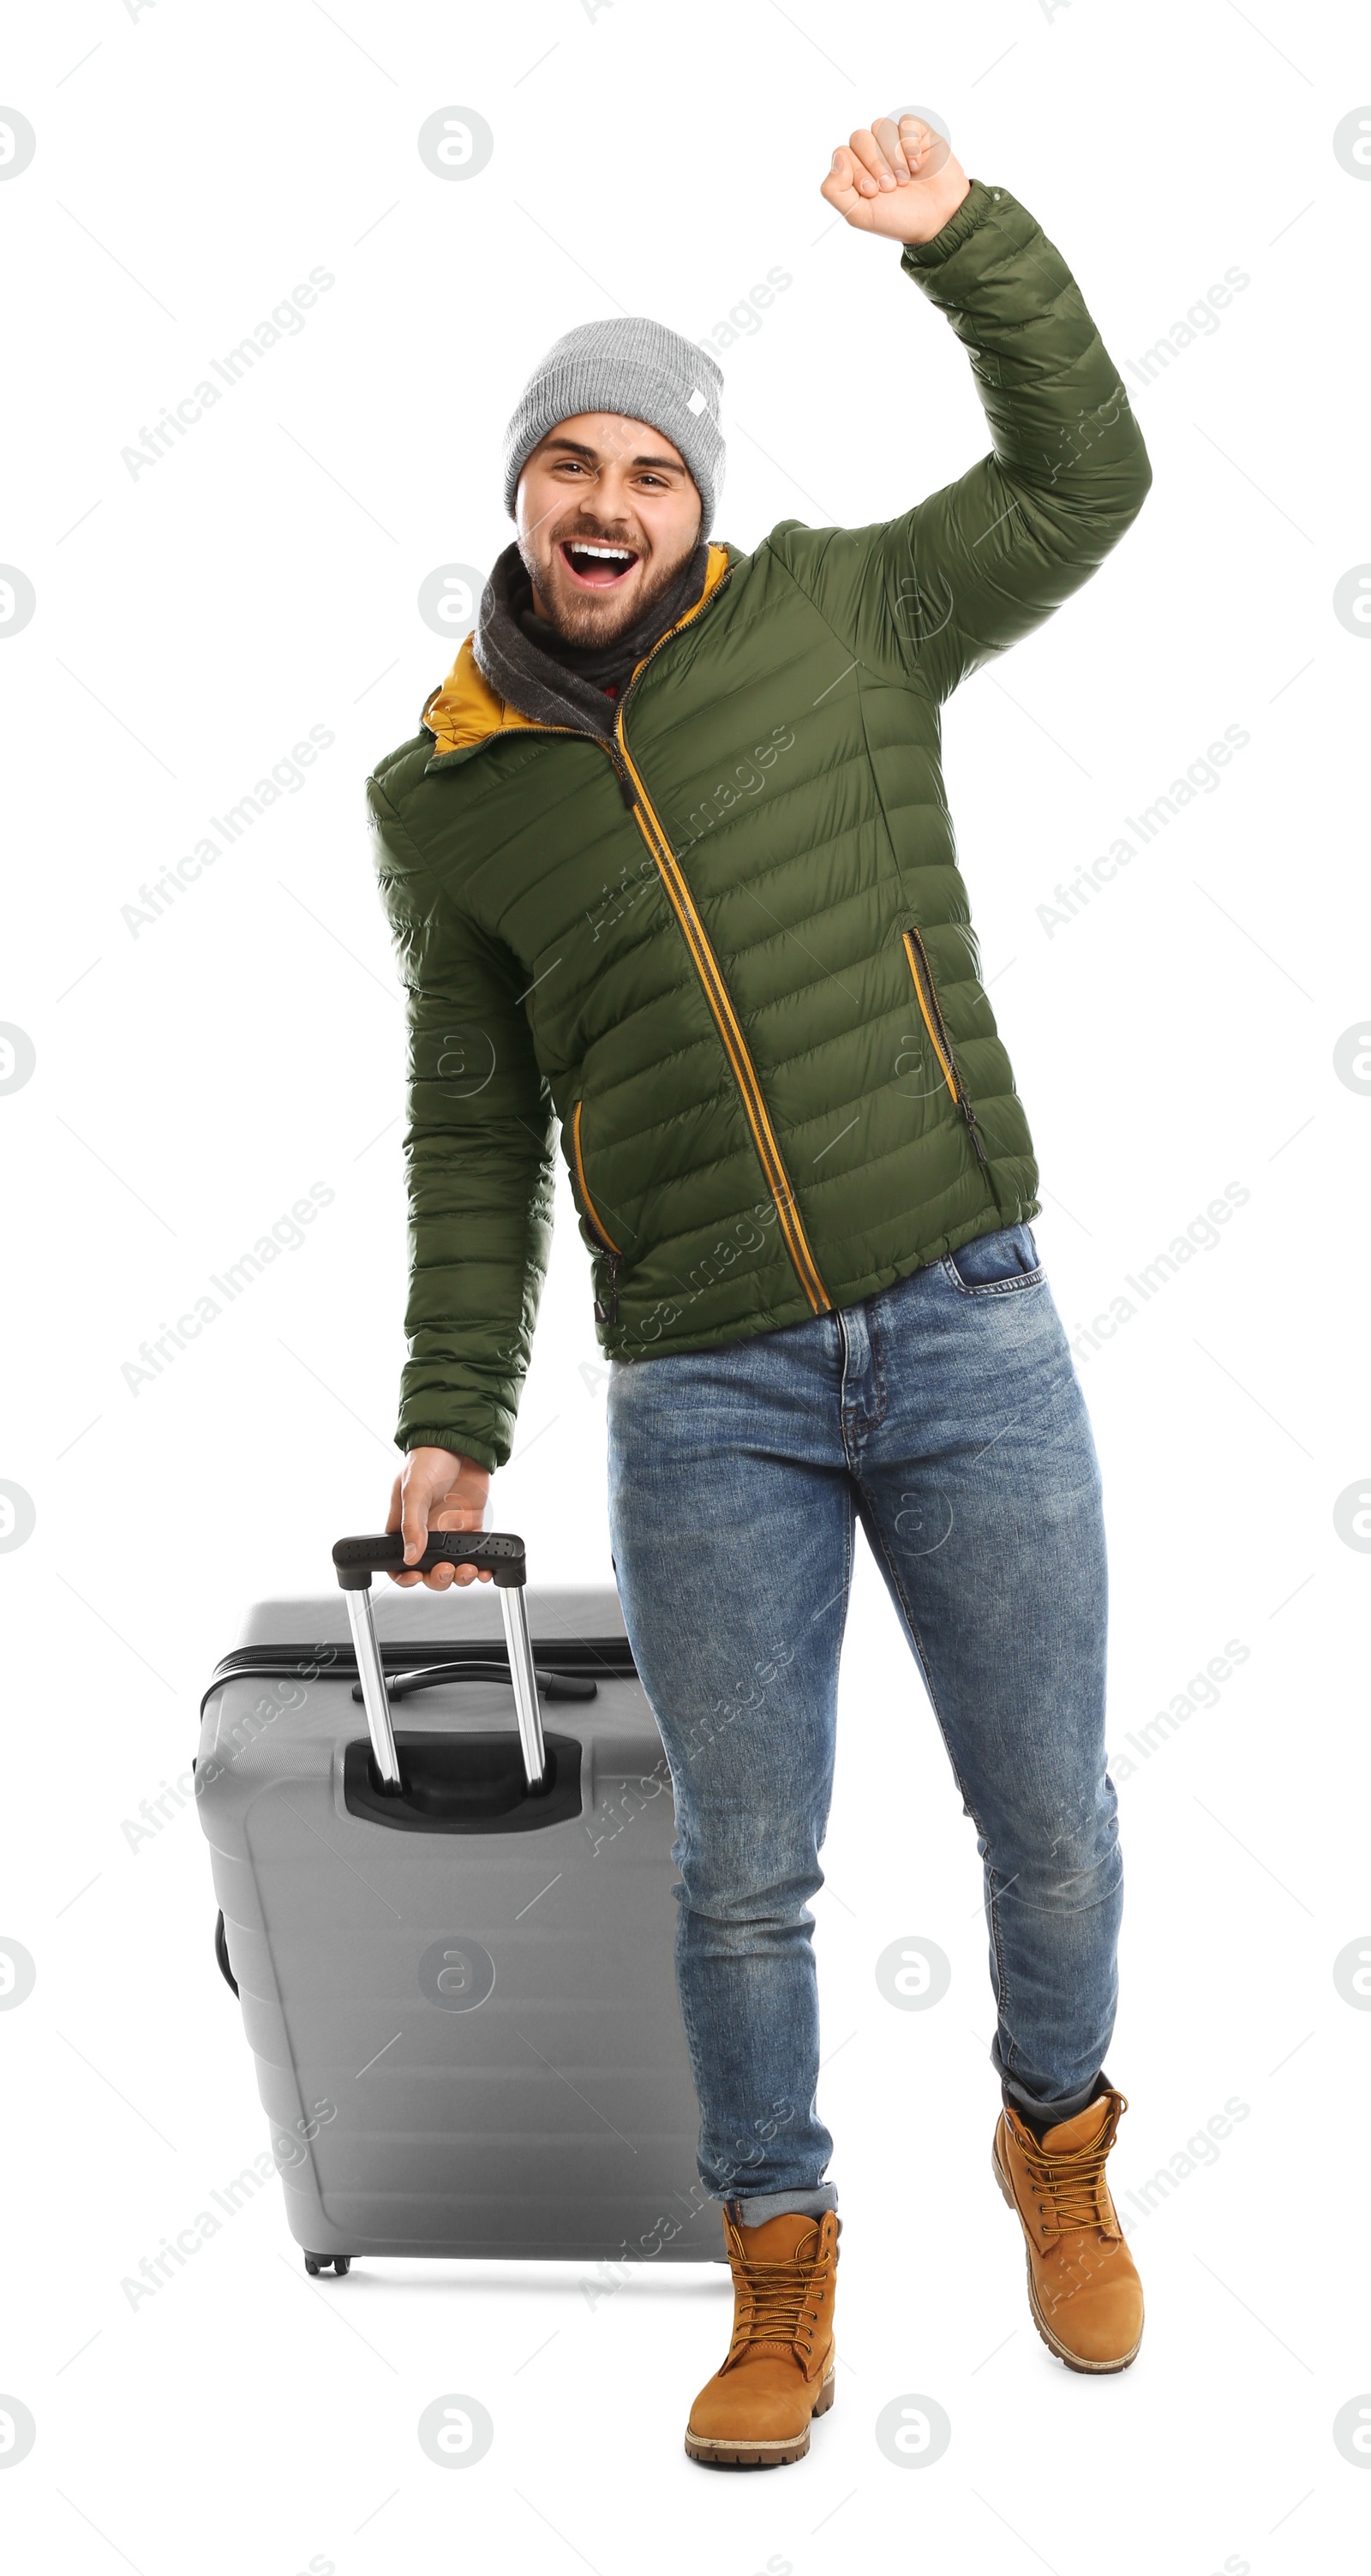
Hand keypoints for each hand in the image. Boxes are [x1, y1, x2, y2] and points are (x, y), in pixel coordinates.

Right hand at [385, 1446, 492, 1588]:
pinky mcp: (472, 1527)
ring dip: (460, 1576)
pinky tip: (485, 1569)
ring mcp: (450, 1531)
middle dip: (437, 1578)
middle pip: (428, 1570)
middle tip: (445, 1570)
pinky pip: (476, 1554)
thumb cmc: (428, 1458)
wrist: (461, 1441)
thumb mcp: (413, 1489)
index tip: (415, 1577)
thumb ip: (412, 1525)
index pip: (398, 1561)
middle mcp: (426, 1532)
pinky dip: (482, 1566)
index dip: (404, 1575)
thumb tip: (410, 1557)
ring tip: (467, 1571)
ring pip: (453, 1567)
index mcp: (404, 1525)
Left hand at [820, 112, 969, 246]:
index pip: (842, 153)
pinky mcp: (918, 133)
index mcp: (855, 169)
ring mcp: (895, 140)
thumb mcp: (859, 215)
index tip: (874, 192)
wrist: (938, 220)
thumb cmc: (899, 219)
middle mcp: (873, 151)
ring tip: (905, 179)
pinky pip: (906, 122)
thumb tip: (838, 157)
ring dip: (892, 156)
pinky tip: (918, 165)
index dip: (857, 171)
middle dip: (875, 164)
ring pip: (880, 125)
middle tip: (891, 187)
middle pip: (859, 137)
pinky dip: (911, 144)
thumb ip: (834, 190)